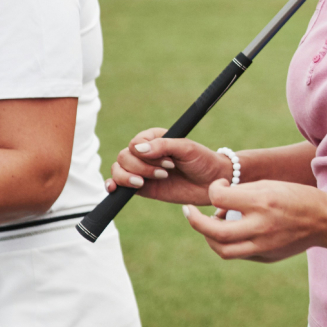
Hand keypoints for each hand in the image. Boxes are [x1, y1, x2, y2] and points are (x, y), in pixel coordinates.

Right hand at [106, 128, 225, 205]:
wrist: (212, 183)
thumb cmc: (202, 161)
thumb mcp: (187, 149)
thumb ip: (163, 146)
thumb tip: (137, 149)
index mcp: (154, 138)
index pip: (135, 144)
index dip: (146, 155)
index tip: (169, 162)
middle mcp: (145, 153)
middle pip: (124, 157)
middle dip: (141, 167)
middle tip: (166, 173)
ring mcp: (142, 170)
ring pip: (118, 170)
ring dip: (128, 177)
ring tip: (145, 183)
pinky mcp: (142, 187)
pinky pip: (120, 185)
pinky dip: (113, 185)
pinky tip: (113, 188)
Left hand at [183, 178, 326, 262]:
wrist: (324, 220)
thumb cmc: (296, 197)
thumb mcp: (270, 185)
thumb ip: (241, 194)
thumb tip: (217, 206)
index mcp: (262, 202)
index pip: (220, 198)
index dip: (214, 190)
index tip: (220, 187)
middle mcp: (261, 226)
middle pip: (214, 231)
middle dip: (195, 221)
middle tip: (188, 213)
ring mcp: (264, 245)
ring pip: (223, 250)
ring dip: (209, 238)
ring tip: (210, 225)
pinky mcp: (266, 257)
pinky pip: (239, 254)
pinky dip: (229, 244)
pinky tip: (231, 232)